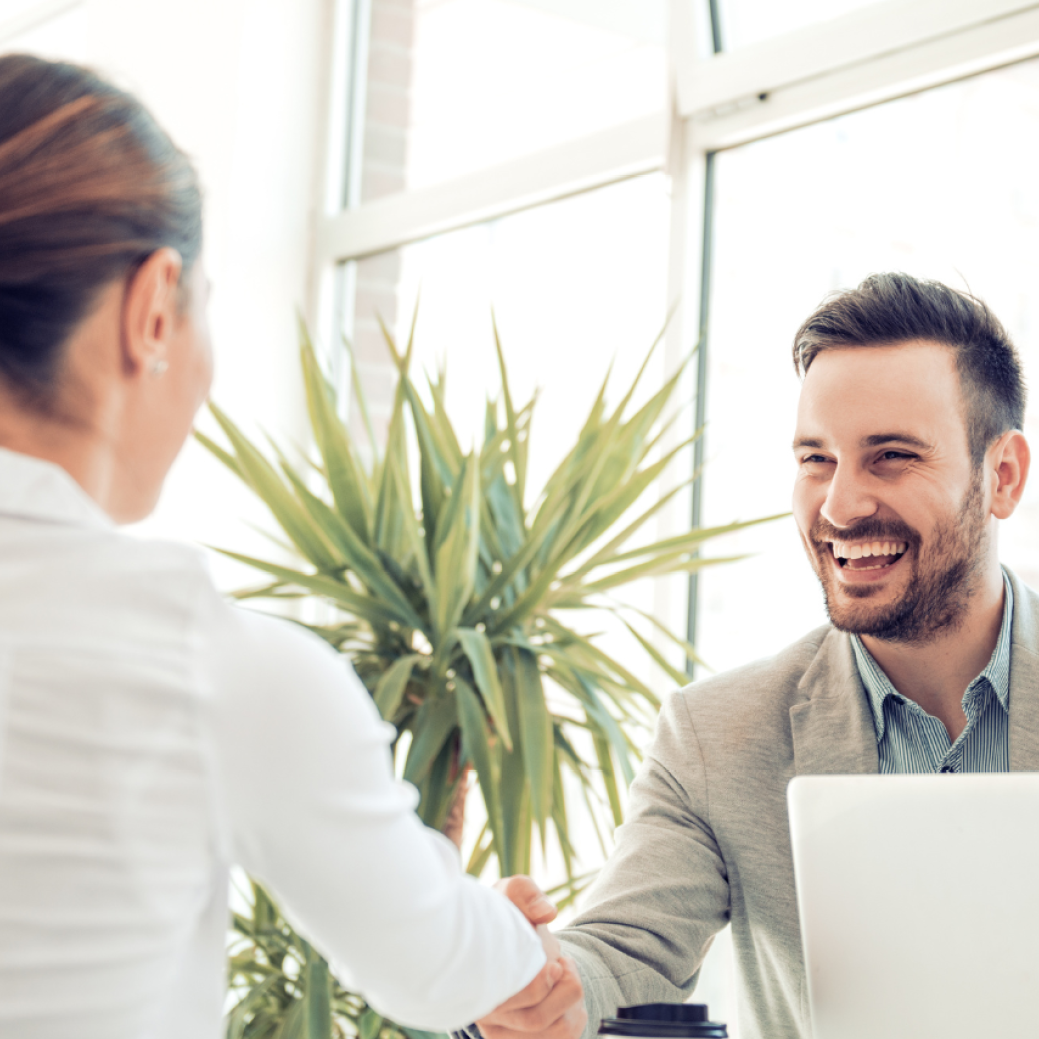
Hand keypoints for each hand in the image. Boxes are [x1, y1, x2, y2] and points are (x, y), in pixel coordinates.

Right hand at [479, 876, 587, 1038]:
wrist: (509, 939)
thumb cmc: (507, 915)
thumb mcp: (513, 892)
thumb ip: (527, 894)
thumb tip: (547, 913)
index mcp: (475, 980)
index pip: (508, 1001)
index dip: (538, 986)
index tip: (555, 964)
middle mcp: (485, 1013)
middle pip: (534, 1020)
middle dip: (563, 991)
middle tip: (563, 964)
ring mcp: (503, 1032)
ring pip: (551, 1032)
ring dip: (571, 1002)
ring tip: (565, 974)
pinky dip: (574, 1017)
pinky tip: (566, 994)